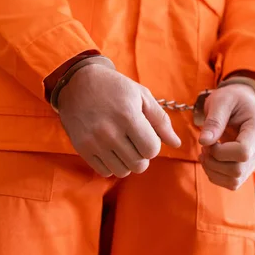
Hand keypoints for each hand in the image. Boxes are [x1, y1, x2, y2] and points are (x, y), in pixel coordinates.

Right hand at [58, 64, 180, 177]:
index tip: (146, 134)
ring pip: (122, 172)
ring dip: (127, 162)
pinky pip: (104, 171)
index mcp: (127, 116)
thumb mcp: (141, 95)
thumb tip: (176, 144)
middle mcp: (109, 132)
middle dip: (141, 155)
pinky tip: (109, 149)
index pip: (151, 150)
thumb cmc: (114, 88)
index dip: (153, 145)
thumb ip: (160, 120)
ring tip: (122, 146)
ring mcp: (94, 142)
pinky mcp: (82, 148)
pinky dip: (110, 164)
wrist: (77, 83)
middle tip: (135, 141)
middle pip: (139, 165)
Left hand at [198, 83, 254, 189]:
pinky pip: (232, 183)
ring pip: (234, 180)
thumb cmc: (231, 98)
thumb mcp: (220, 101)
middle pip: (237, 170)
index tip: (209, 140)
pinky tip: (210, 160)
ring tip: (205, 152)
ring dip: (212, 170)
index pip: (243, 152)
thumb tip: (204, 142)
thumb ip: (214, 121)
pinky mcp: (247, 167)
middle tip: (204, 146)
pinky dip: (215, 176)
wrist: (240, 101)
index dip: (220, 151)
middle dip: (213, 161)